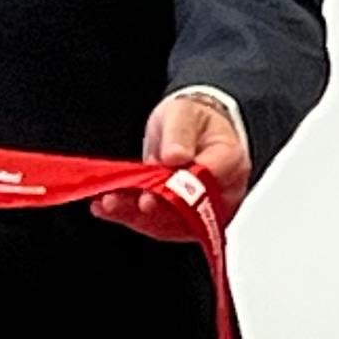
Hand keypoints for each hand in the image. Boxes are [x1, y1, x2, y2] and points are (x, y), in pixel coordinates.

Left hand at [99, 92, 246, 240]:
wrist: (192, 130)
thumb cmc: (193, 120)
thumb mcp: (183, 113)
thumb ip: (180, 134)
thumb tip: (176, 157)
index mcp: (230, 161)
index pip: (208, 182)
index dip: (178, 191)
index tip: (149, 194)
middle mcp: (224, 192)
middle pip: (189, 212)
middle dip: (149, 210)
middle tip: (117, 201)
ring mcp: (206, 211)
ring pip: (171, 224)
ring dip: (135, 217)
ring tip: (107, 204)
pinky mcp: (186, 221)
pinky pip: (160, 225)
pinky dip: (132, 217)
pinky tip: (109, 208)